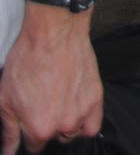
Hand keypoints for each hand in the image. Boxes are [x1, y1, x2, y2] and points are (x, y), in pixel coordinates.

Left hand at [0, 19, 102, 153]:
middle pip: (53, 138)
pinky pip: (93, 125)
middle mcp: (62, 125)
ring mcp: (81, 112)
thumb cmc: (29, 58)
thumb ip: (8, 130)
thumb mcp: (6, 98)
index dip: (30, 130)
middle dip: (47, 126)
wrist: (54, 31)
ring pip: (72, 133)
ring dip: (66, 124)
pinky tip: (76, 110)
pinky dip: (86, 123)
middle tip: (44, 104)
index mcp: (39, 128)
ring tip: (59, 102)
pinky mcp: (95, 98)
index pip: (33, 146)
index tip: (31, 118)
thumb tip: (9, 152)